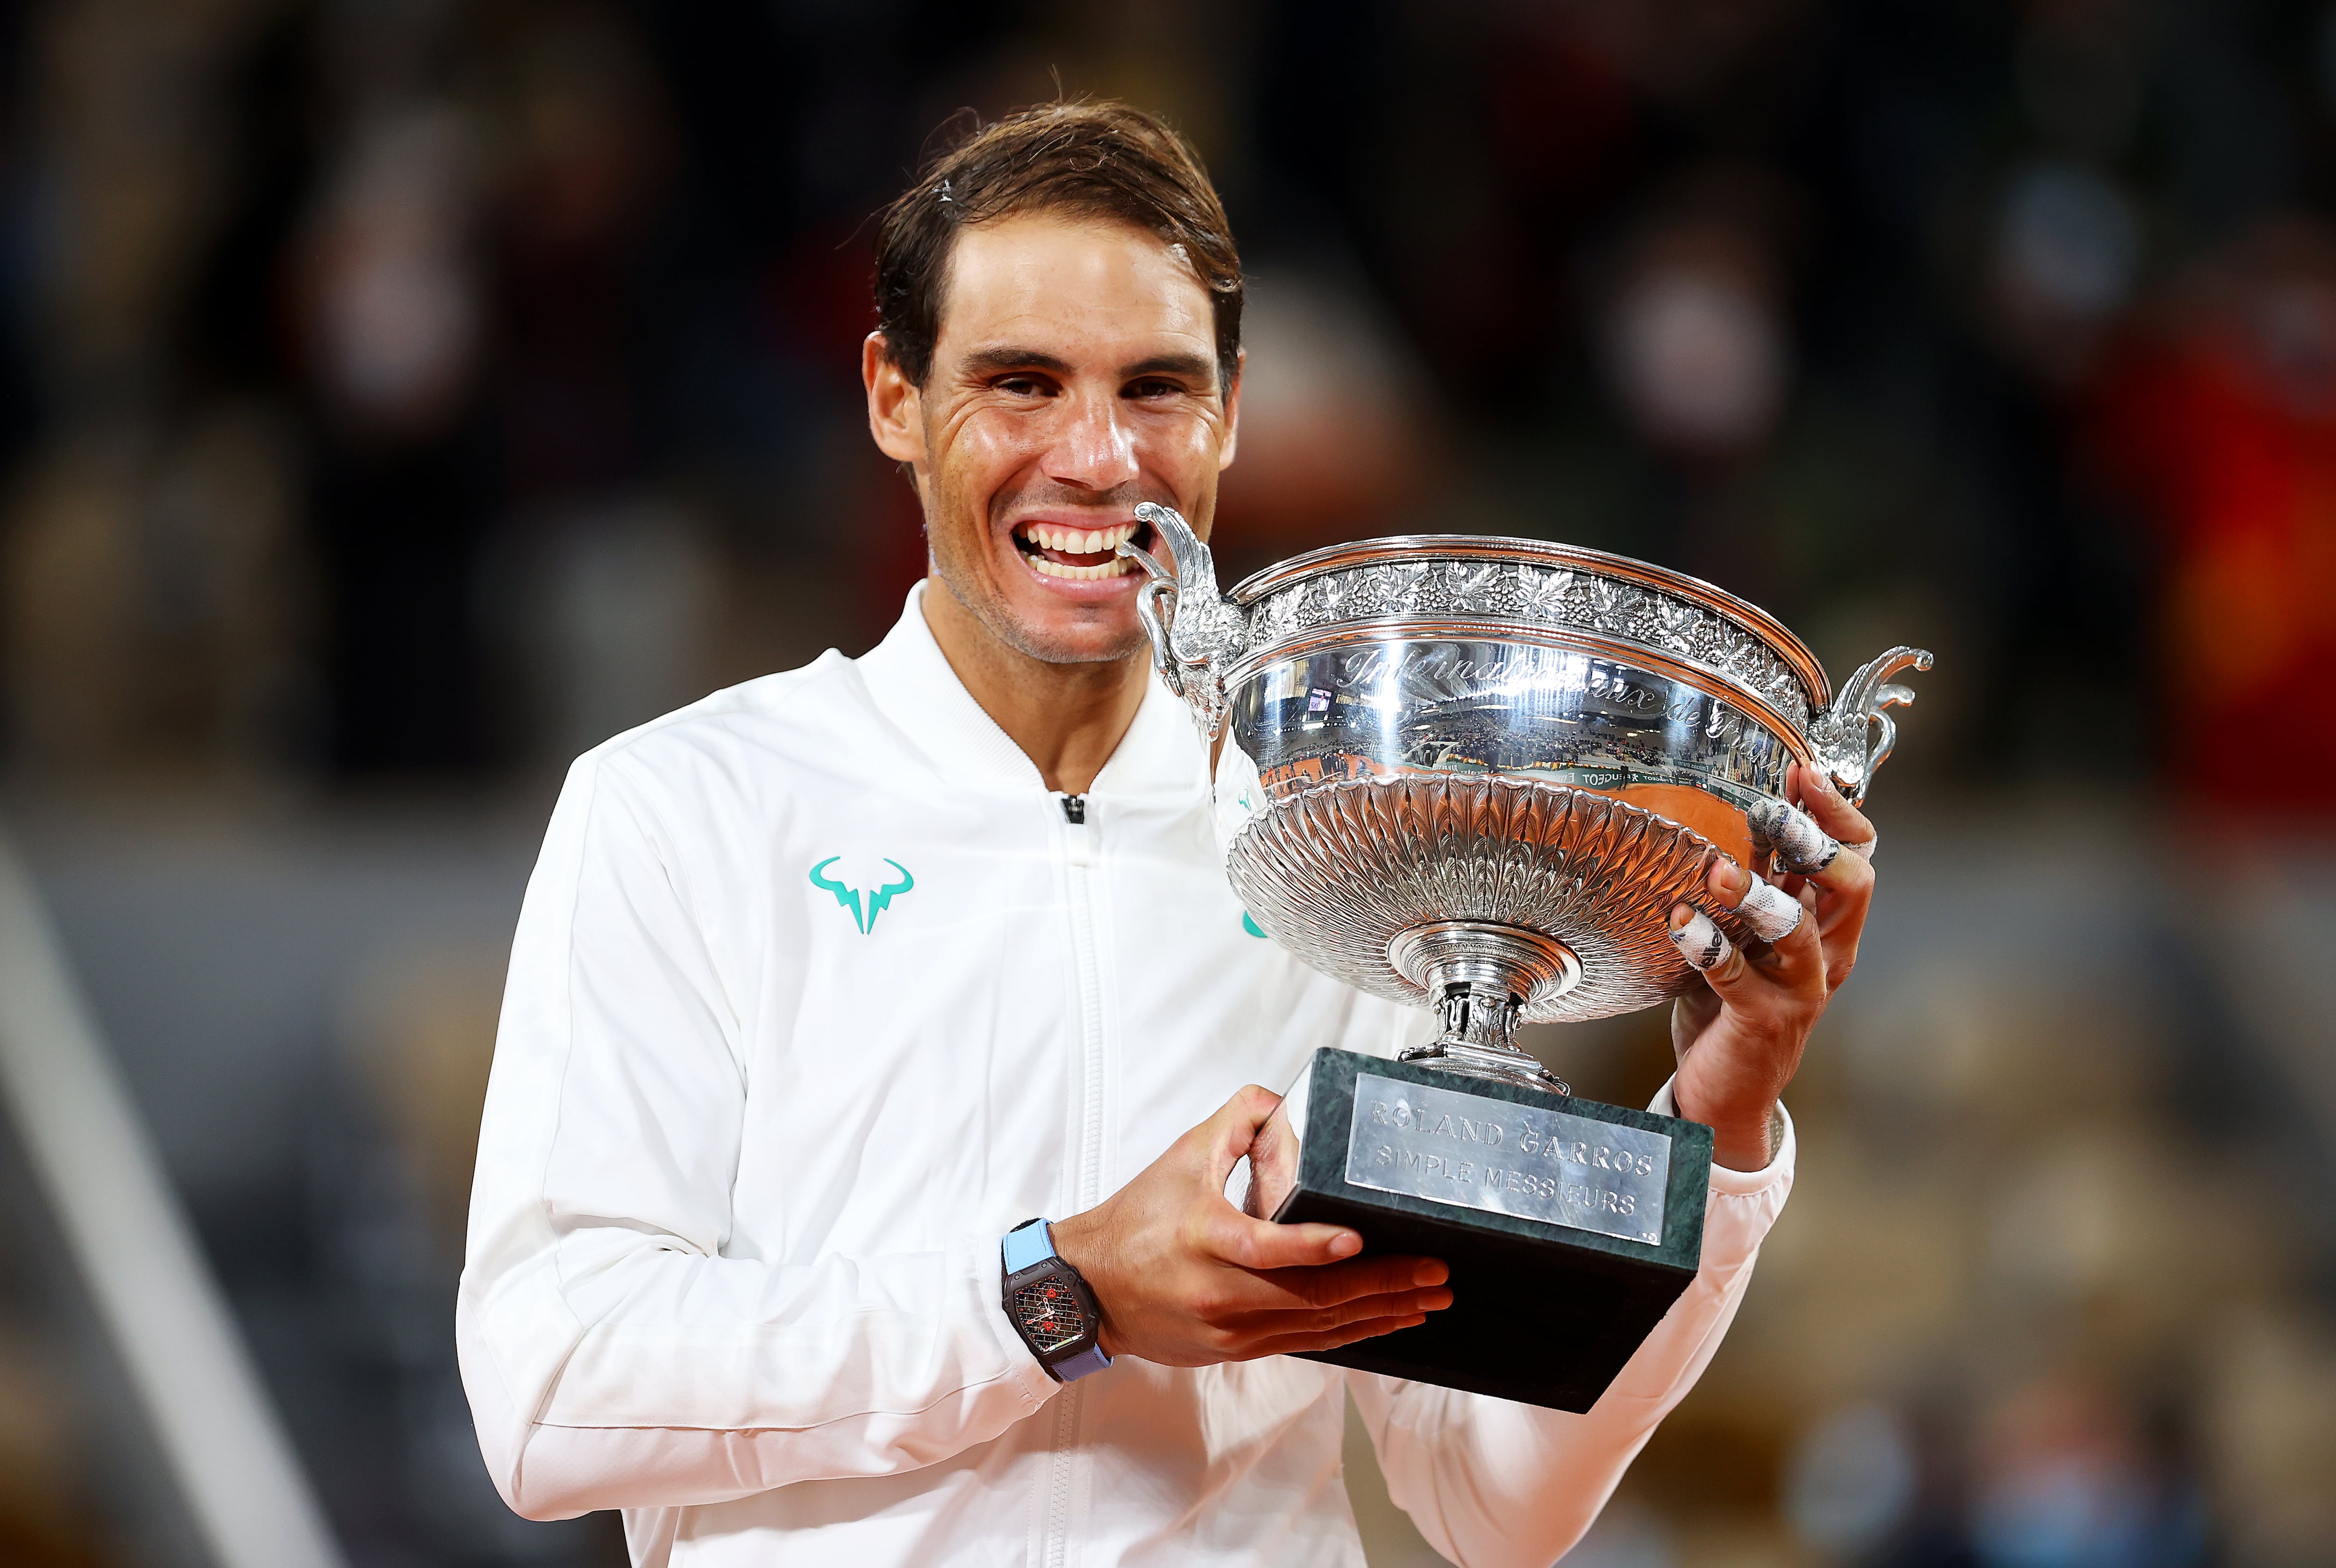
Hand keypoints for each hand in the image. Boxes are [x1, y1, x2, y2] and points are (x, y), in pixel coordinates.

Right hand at [1048, 1086, 1452, 1365]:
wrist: (1090, 1288)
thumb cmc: (1135, 1222)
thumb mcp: (1182, 1157)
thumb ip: (1235, 1120)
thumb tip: (1280, 1099)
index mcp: (1205, 1238)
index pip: (1267, 1248)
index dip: (1315, 1246)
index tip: (1359, 1237)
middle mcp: (1220, 1291)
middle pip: (1311, 1297)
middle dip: (1382, 1286)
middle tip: (1434, 1274)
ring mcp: (1230, 1328)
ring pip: (1317, 1328)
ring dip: (1378, 1314)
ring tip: (1427, 1300)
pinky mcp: (1236, 1348)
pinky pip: (1304, 1343)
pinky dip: (1349, 1332)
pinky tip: (1383, 1322)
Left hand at [1666, 762, 1877, 1169]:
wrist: (1727, 1092)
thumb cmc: (1733, 1003)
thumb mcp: (1748, 933)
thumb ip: (1756, 879)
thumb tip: (1756, 810)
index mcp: (1828, 926)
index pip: (1858, 859)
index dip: (1838, 814)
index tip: (1803, 771)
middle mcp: (1825, 955)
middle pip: (1851, 887)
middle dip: (1814, 843)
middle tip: (1772, 811)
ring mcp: (1799, 991)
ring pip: (1799, 934)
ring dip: (1759, 896)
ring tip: (1718, 871)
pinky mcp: (1763, 1021)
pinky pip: (1737, 978)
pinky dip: (1708, 947)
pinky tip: (1680, 923)